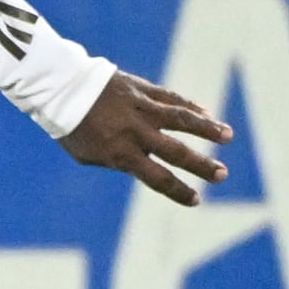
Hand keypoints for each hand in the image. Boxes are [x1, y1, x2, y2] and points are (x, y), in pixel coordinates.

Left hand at [58, 71, 234, 204]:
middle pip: (177, 152)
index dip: (178, 191)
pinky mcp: (143, 89)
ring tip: (228, 136)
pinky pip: (173, 98)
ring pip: (183, 119)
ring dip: (208, 128)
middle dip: (202, 165)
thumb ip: (119, 160)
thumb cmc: (72, 127)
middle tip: (222, 175)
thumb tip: (147, 160)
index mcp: (121, 154)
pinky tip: (207, 112)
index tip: (196, 200)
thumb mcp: (89, 154)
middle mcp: (136, 132)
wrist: (60, 89)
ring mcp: (142, 108)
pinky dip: (191, 106)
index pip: (158, 178)